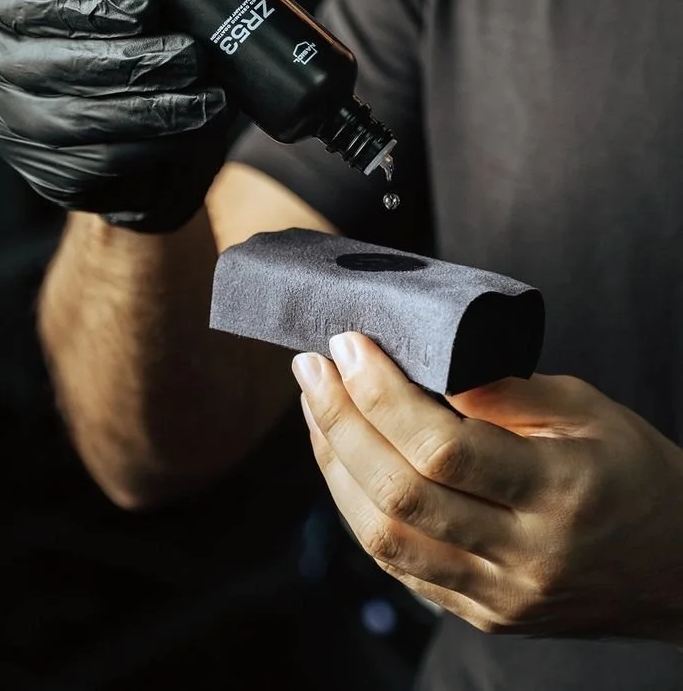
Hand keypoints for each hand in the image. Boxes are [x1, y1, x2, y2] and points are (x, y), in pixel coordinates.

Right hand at [0, 0, 289, 232]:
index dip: (88, 4)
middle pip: (54, 66)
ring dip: (148, 112)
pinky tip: (188, 135)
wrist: (129, 128)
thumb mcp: (149, 3)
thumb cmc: (139, 47)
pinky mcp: (41, 176)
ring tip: (208, 100)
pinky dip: (147, 149)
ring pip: (75, 122)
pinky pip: (92, 167)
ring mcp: (6, 127)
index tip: (148, 6)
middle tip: (191, 57)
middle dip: (130, 62)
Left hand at [292, 332, 682, 642]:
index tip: (350, 344)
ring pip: (385, 538)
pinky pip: (399, 565)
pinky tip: (342, 460)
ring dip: (335, 465)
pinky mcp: (480, 613)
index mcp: (557, 492)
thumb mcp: (586, 408)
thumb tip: (422, 363)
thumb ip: (504, 390)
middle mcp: (523, 555)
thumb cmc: (634, 472)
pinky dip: (358, 508)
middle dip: (340, 421)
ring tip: (316, 405)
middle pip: (401, 494)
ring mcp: (498, 595)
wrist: (676, 568)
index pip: (444, 448)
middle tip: (311, 365)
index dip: (382, 394)